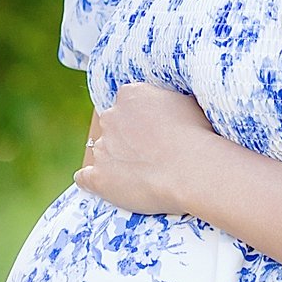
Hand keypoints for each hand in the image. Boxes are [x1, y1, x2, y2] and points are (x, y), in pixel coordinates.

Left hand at [78, 82, 220, 215]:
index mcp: (130, 95)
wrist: (192, 170)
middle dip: (125, 137)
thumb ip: (165, 101)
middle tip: (149, 154)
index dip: (140, 118)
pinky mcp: (98, 177)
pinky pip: (84, 178)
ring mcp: (102, 148)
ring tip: (140, 175)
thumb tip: (165, 107)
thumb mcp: (185, 102)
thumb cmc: (196, 136)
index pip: (126, 102)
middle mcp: (110, 118)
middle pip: (111, 125)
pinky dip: (91, 181)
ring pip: (101, 151)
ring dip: (115, 161)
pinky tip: (103, 185)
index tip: (152, 131)